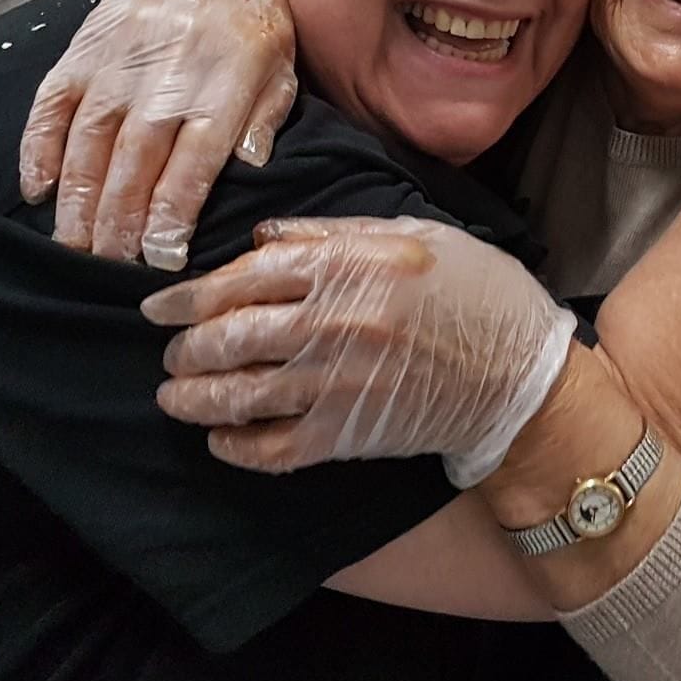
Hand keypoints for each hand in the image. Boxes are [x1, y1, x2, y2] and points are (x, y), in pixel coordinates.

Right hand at [18, 0, 297, 270]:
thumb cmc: (248, 13)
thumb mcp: (281, 60)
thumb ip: (268, 115)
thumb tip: (252, 168)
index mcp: (225, 79)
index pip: (195, 157)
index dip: (173, 210)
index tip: (161, 256)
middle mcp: (168, 71)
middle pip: (135, 157)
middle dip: (119, 219)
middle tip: (110, 267)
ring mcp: (119, 59)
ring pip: (89, 137)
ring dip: (77, 196)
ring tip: (73, 244)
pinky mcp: (83, 49)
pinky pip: (51, 103)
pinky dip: (37, 147)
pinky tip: (37, 188)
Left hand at [141, 216, 575, 485]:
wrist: (521, 375)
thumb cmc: (476, 294)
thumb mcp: (413, 236)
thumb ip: (333, 233)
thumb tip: (261, 237)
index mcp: (348, 266)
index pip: (244, 278)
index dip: (189, 296)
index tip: (158, 307)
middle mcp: (334, 322)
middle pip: (230, 335)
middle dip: (186, 346)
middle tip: (170, 352)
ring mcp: (338, 382)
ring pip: (240, 393)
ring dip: (195, 397)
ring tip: (175, 396)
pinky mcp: (348, 434)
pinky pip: (273, 447)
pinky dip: (237, 446)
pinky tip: (221, 439)